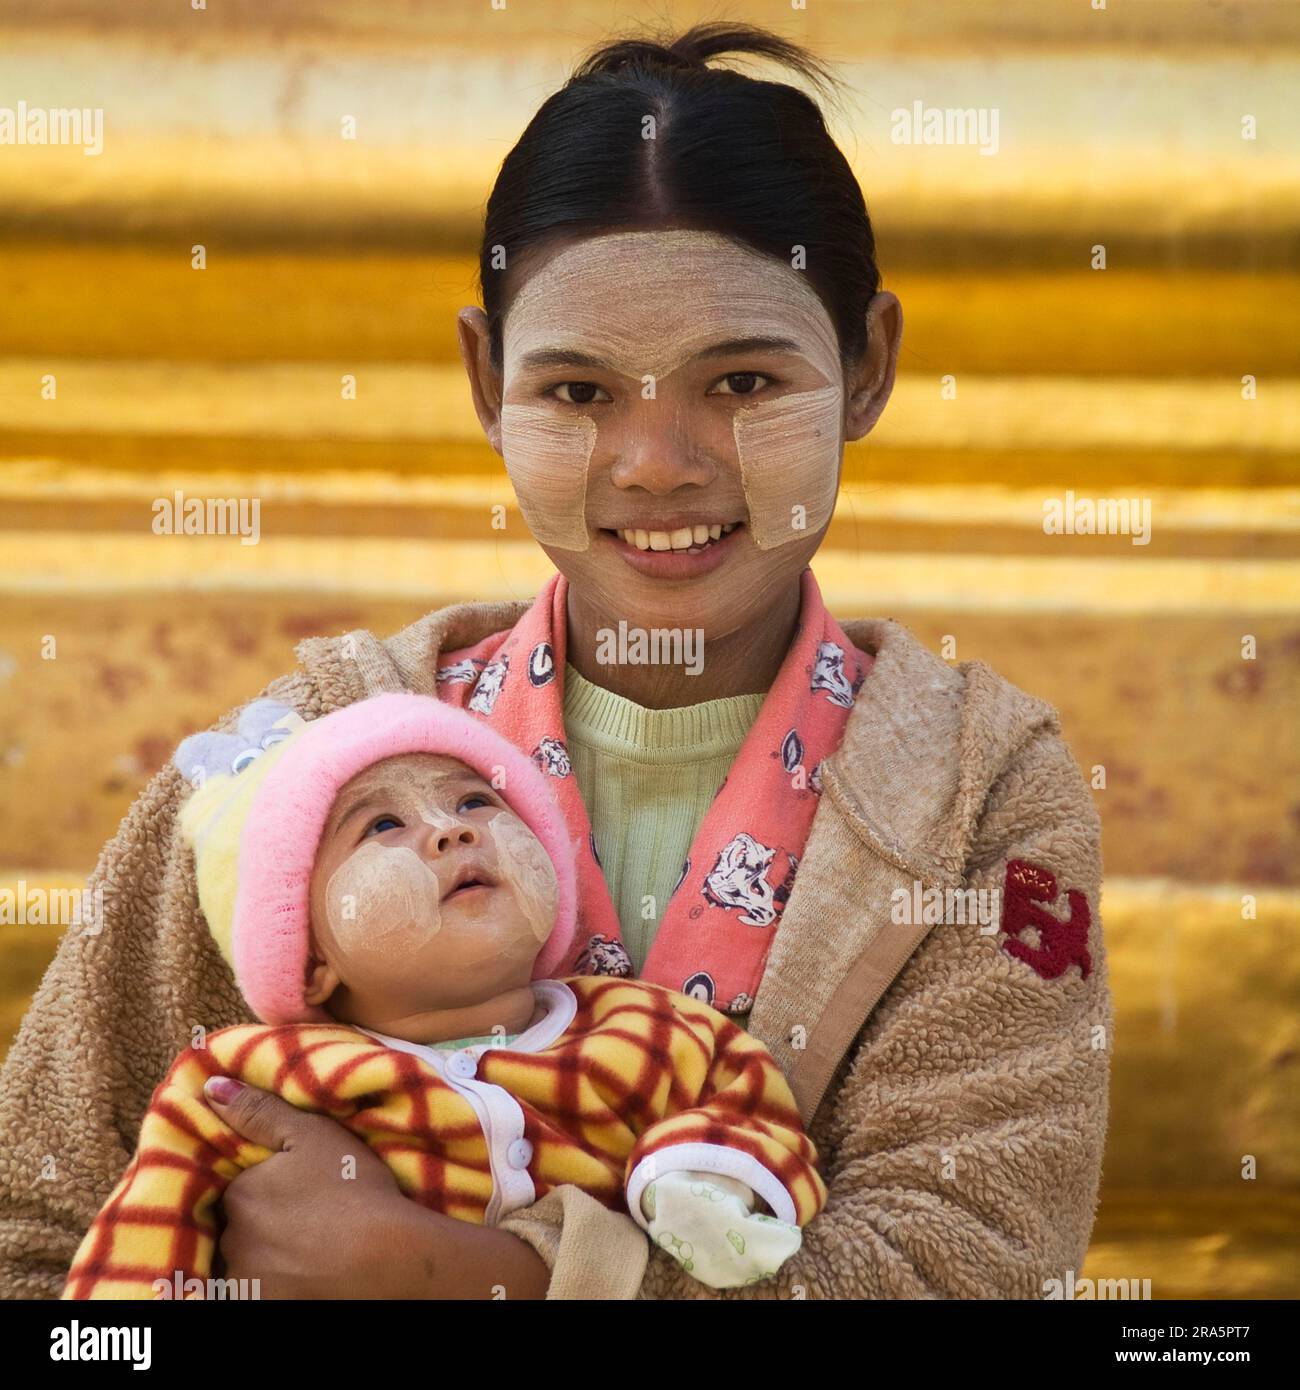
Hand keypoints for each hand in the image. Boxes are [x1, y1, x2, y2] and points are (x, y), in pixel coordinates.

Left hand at [204, 1078, 549, 1298]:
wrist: (387, 1258)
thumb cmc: (351, 1188)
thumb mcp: (312, 1134)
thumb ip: (260, 1110)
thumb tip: (209, 1088)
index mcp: (241, 1194)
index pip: (240, 1188)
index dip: (266, 1185)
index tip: (296, 1186)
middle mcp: (234, 1241)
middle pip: (241, 1226)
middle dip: (265, 1220)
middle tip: (306, 1215)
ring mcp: (250, 1280)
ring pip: (253, 1260)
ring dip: (272, 1252)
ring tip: (311, 1244)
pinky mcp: (267, 1305)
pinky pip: (266, 1288)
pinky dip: (283, 1279)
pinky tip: (310, 1269)